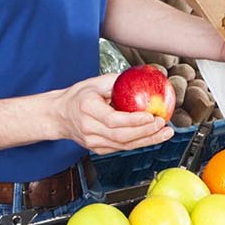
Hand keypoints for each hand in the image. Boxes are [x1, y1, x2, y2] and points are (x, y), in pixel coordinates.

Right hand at [53, 74, 174, 154]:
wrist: (59, 115)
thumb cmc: (78, 96)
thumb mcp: (94, 82)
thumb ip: (117, 81)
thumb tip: (143, 76)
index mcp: (87, 109)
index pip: (113, 119)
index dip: (134, 121)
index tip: (151, 116)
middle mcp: (88, 128)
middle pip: (121, 136)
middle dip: (146, 132)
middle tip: (163, 124)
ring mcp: (92, 142)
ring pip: (124, 145)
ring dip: (147, 140)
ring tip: (165, 133)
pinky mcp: (97, 149)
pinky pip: (121, 148)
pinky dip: (139, 143)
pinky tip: (153, 136)